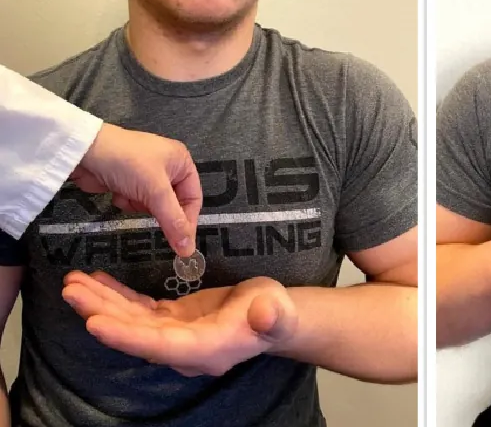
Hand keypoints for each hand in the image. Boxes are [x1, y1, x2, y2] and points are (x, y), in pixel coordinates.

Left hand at [61, 270, 297, 376]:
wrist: (274, 317)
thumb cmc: (278, 314)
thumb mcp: (278, 312)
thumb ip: (273, 315)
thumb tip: (266, 314)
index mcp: (205, 349)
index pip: (159, 346)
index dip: (126, 336)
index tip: (94, 324)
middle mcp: (182, 348)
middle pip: (134, 334)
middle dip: (101, 314)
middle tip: (71, 291)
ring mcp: (174, 334)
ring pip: (130, 321)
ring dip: (101, 303)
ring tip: (73, 282)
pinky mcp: (172, 319)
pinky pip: (138, 310)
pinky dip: (117, 296)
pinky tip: (98, 282)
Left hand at [73, 123, 201, 256]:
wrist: (84, 151)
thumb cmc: (127, 162)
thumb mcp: (155, 191)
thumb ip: (173, 221)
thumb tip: (189, 249)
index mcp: (181, 162)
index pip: (193, 198)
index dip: (188, 221)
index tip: (182, 243)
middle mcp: (167, 167)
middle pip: (173, 203)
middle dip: (158, 209)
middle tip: (149, 214)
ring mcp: (146, 174)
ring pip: (153, 206)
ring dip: (140, 205)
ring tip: (130, 195)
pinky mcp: (128, 182)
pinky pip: (136, 202)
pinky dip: (127, 202)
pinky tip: (117, 192)